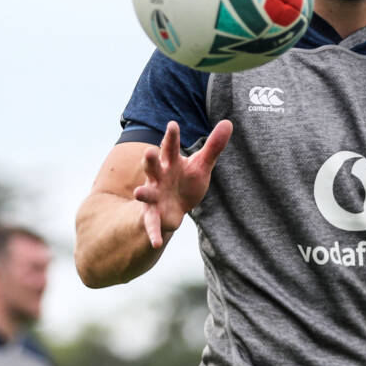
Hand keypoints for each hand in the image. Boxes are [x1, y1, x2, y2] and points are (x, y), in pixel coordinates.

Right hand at [133, 119, 232, 247]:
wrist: (174, 207)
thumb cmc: (186, 180)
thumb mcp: (201, 165)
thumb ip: (213, 146)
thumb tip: (228, 122)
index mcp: (170, 162)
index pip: (170, 146)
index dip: (172, 136)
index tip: (173, 124)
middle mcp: (158, 176)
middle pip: (152, 166)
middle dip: (149, 160)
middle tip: (149, 152)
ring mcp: (153, 196)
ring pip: (146, 193)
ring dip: (142, 193)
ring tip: (138, 193)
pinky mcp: (153, 215)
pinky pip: (151, 225)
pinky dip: (153, 234)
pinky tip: (156, 243)